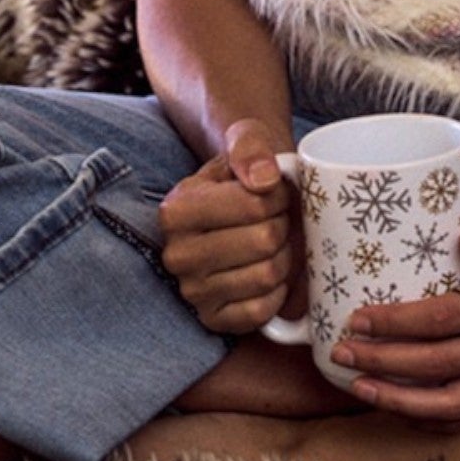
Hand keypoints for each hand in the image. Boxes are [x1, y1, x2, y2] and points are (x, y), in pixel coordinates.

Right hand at [159, 118, 302, 334]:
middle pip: (263, 242)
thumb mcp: (244, 140)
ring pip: (267, 276)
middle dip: (283, 226)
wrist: (243, 207)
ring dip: (284, 257)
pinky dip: (277, 292)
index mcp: (175, 211)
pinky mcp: (212, 320)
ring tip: (274, 241)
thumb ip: (250, 145)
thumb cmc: (245, 174)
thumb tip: (263, 179)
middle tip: (278, 218)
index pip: (253, 206)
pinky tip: (270, 270)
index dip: (278, 196)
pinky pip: (261, 312)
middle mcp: (176, 256)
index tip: (275, 191)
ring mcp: (192, 292)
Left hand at [329, 202, 459, 426]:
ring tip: (358, 386)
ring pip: (454, 403)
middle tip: (343, 351)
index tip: (359, 318)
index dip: (400, 322)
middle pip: (444, 364)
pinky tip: (392, 404)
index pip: (449, 318)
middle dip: (387, 363)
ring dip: (400, 401)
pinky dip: (426, 417)